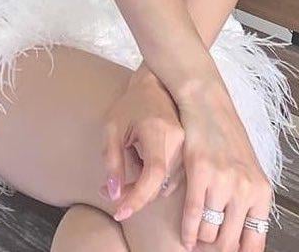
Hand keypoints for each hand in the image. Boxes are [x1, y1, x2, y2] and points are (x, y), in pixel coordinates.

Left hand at [99, 67, 184, 215]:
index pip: (153, 175)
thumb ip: (112, 161)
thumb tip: (115, 194)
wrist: (154, 85)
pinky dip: (154, 181)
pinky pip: (172, 178)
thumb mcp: (112, 129)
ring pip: (166, 185)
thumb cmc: (130, 105)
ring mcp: (186, 146)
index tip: (118, 211)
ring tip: (123, 174)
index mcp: (159, 131)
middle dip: (134, 195)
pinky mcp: (188, 151)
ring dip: (144, 189)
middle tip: (109, 190)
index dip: (137, 198)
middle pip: (159, 185)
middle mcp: (178, 141)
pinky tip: (140, 166)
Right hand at [176, 78, 273, 251]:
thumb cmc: (227, 136)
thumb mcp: (247, 170)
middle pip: (229, 242)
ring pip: (209, 232)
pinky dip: (187, 230)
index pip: (255, 242)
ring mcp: (223, 181)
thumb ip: (248, 202)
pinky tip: (185, 236)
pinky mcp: (200, 172)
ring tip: (196, 241)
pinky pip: (192, 214)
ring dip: (200, 240)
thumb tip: (242, 241)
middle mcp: (245, 188)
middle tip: (207, 249)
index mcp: (261, 191)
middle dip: (215, 250)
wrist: (208, 104)